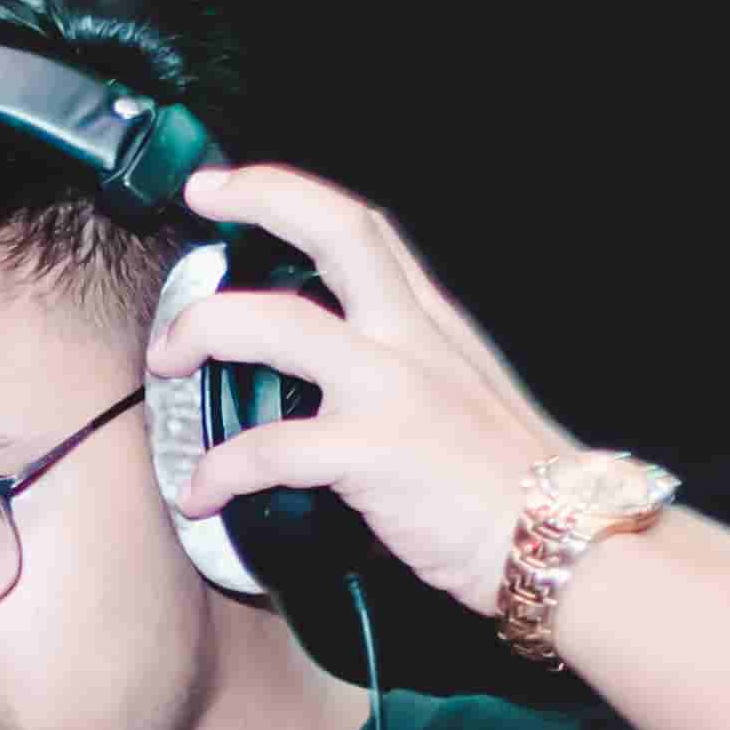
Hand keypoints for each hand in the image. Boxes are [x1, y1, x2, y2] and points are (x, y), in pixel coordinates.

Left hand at [147, 158, 582, 620]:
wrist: (564, 543)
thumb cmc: (515, 489)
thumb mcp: (462, 399)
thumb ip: (405, 375)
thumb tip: (336, 388)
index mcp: (430, 326)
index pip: (360, 230)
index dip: (289, 194)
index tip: (231, 187)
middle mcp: (411, 341)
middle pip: (332, 231)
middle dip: (257, 199)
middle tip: (198, 207)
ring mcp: (392, 392)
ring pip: (276, 325)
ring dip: (204, 331)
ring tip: (165, 362)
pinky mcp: (374, 454)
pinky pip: (269, 449)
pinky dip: (219, 469)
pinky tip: (200, 494)